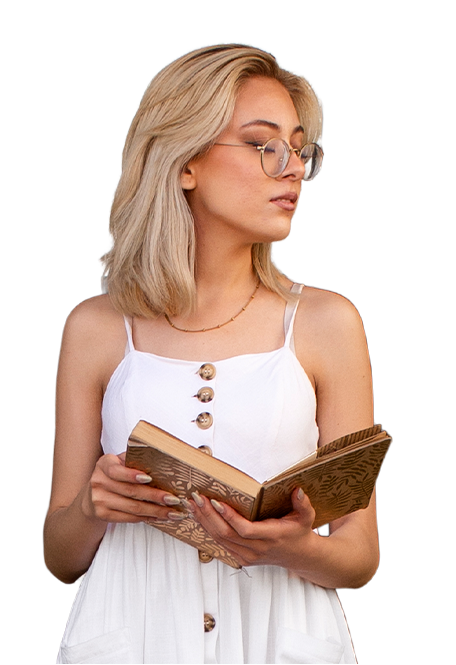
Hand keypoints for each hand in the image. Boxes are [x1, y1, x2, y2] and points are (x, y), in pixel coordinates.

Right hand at [81, 453, 185, 524]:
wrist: (90, 496)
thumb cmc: (113, 475)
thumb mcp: (118, 462)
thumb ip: (133, 460)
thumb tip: (162, 460)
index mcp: (104, 464)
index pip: (117, 470)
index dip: (132, 475)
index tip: (149, 478)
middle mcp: (99, 481)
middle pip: (130, 491)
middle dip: (155, 496)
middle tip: (173, 499)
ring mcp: (99, 500)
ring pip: (132, 507)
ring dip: (155, 511)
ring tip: (172, 512)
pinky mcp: (103, 514)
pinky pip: (129, 517)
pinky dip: (147, 518)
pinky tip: (160, 517)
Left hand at [189, 487, 317, 569]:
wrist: (298, 556)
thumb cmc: (299, 532)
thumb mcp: (306, 517)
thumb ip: (303, 504)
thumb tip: (298, 491)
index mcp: (271, 537)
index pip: (245, 530)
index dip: (229, 517)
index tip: (216, 502)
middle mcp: (257, 550)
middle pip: (226, 534)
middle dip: (209, 516)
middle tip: (197, 498)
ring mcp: (247, 556)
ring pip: (220, 540)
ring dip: (204, 521)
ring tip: (192, 504)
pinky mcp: (241, 558)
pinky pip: (220, 544)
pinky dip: (208, 529)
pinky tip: (199, 516)